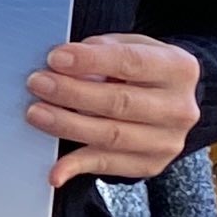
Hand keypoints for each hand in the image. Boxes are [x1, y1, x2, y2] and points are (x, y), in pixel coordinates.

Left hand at [28, 35, 203, 188]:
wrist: (172, 101)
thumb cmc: (145, 70)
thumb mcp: (133, 46)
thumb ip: (103, 49)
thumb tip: (65, 64)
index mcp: (179, 69)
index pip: (131, 63)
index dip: (91, 61)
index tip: (55, 58)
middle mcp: (179, 108)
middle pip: (119, 102)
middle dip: (72, 92)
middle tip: (39, 83)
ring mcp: (166, 141)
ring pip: (110, 136)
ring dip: (68, 125)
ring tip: (37, 112)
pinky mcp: (149, 164)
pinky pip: (106, 165)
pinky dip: (76, 167)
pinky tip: (55, 170)